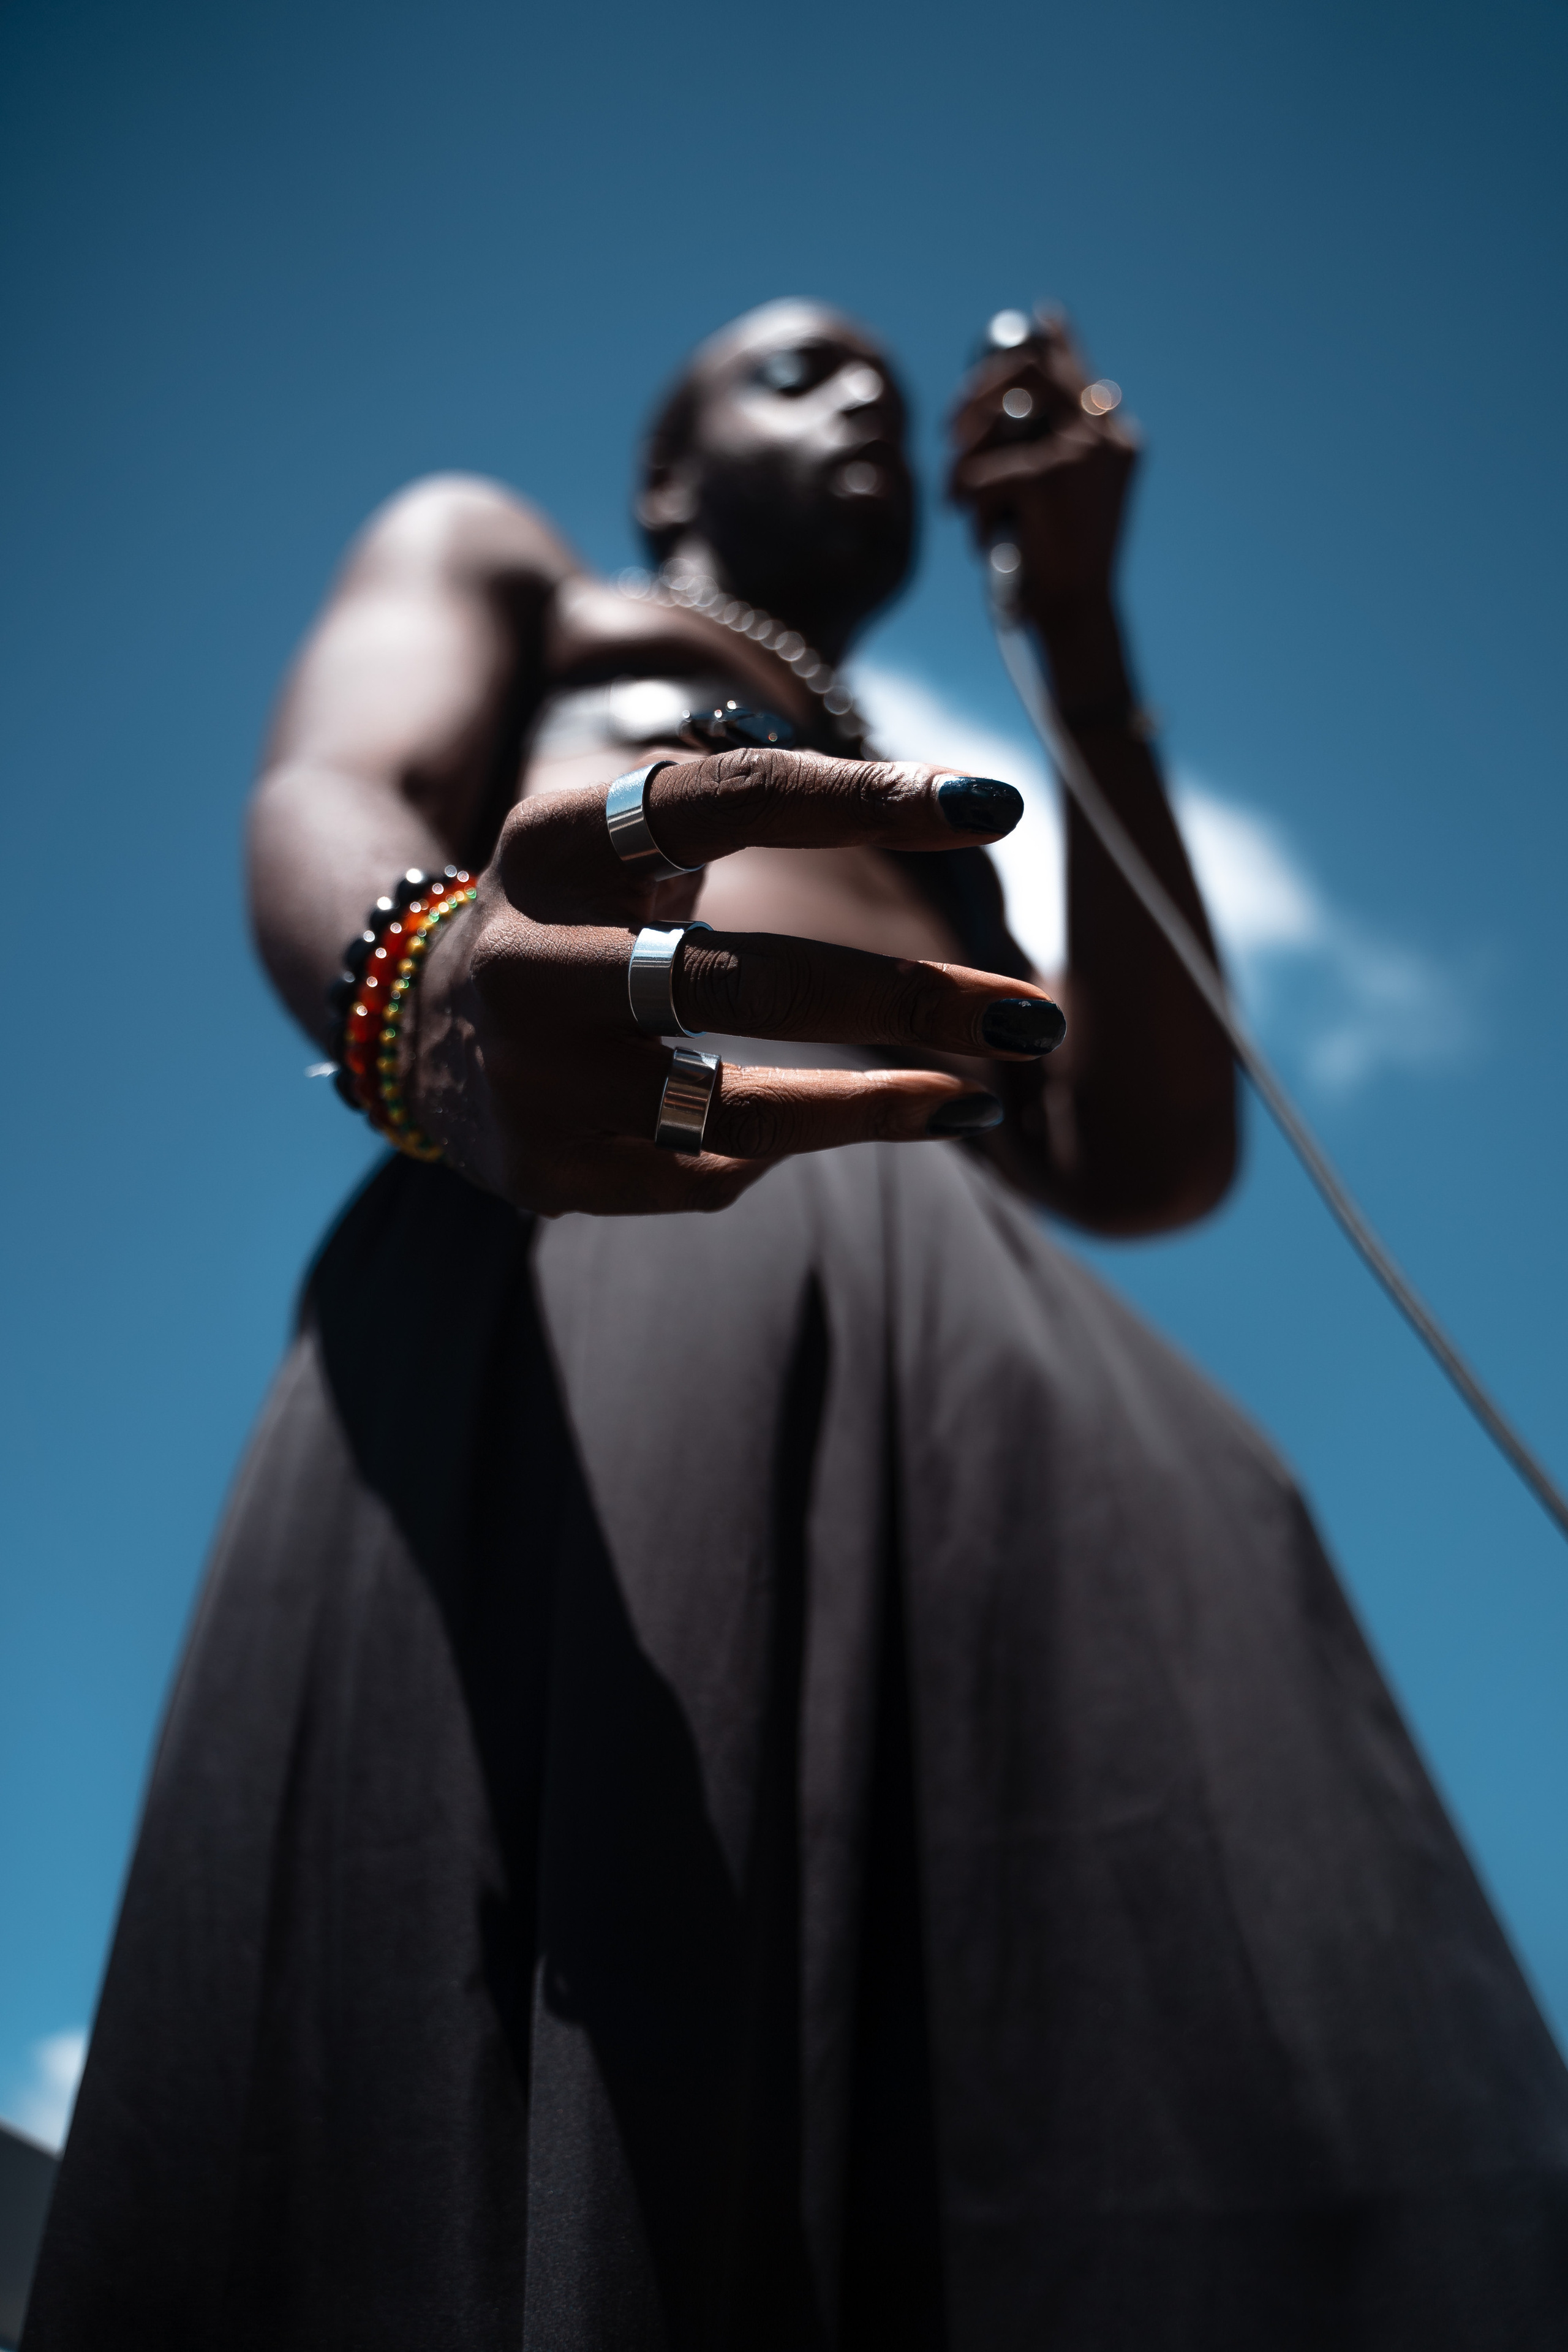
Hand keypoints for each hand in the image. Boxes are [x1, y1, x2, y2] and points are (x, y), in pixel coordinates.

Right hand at [413, 747, 1063, 1216]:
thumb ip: (734, 799)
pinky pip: (710, 1169)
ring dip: (883, 1099)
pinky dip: (795, 1145)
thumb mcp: (621, 839)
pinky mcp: (549, 1168)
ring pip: (742, 1100)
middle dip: (911, 997)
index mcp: (552, 845)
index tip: (998, 803)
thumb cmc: (581, 918)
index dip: (865, 797)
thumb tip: (932, 795)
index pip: (724, 803)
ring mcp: (534, 1075)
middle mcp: (528, 959)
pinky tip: (844, 1122)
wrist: (415, 1034)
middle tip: (1036, 1013)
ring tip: (989, 1089)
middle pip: (751, 979)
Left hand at [946, 314, 1137, 603]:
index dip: (1059, 339)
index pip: (1081, 370)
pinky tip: (977, 538)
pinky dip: (967, 503)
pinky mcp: (1050, 475)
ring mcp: (1083, 451)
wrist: (1075, 616)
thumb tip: (1012, 411)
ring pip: (1004, 409)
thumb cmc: (1057, 567)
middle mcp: (1108, 435)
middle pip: (1032, 369)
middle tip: (952, 430)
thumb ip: (1049, 451)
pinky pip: (980, 470)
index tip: (1041, 314)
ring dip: (967, 447)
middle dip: (980, 391)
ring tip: (955, 491)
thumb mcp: (1058, 500)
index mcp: (1116, 440)